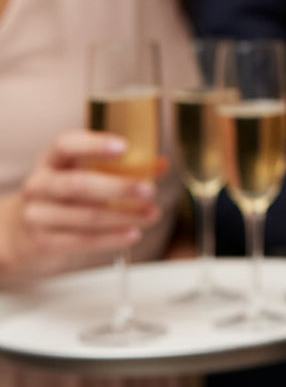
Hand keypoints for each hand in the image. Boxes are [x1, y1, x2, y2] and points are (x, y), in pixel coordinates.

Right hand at [0, 130, 160, 274]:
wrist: (24, 228)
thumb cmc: (65, 193)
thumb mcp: (84, 171)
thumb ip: (122, 166)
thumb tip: (160, 165)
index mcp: (52, 160)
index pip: (67, 145)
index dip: (94, 144)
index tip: (124, 146)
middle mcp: (39, 185)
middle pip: (78, 185)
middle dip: (118, 188)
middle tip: (149, 190)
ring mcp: (38, 215)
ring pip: (86, 216)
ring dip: (124, 217)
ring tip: (152, 215)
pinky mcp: (44, 242)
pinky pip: (83, 240)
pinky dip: (112, 238)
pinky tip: (134, 234)